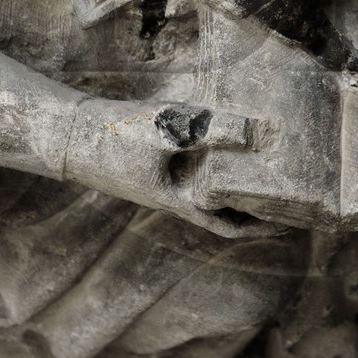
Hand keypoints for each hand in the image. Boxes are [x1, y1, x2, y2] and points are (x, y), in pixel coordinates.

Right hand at [63, 97, 277, 237]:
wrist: (66, 135)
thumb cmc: (113, 136)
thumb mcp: (164, 130)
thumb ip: (207, 132)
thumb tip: (250, 133)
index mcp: (178, 199)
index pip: (227, 225)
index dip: (261, 227)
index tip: (290, 222)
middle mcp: (172, 196)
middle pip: (222, 211)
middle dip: (255, 206)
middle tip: (287, 195)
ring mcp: (161, 183)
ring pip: (207, 192)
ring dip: (235, 185)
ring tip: (264, 168)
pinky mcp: (152, 166)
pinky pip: (192, 173)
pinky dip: (213, 166)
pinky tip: (225, 143)